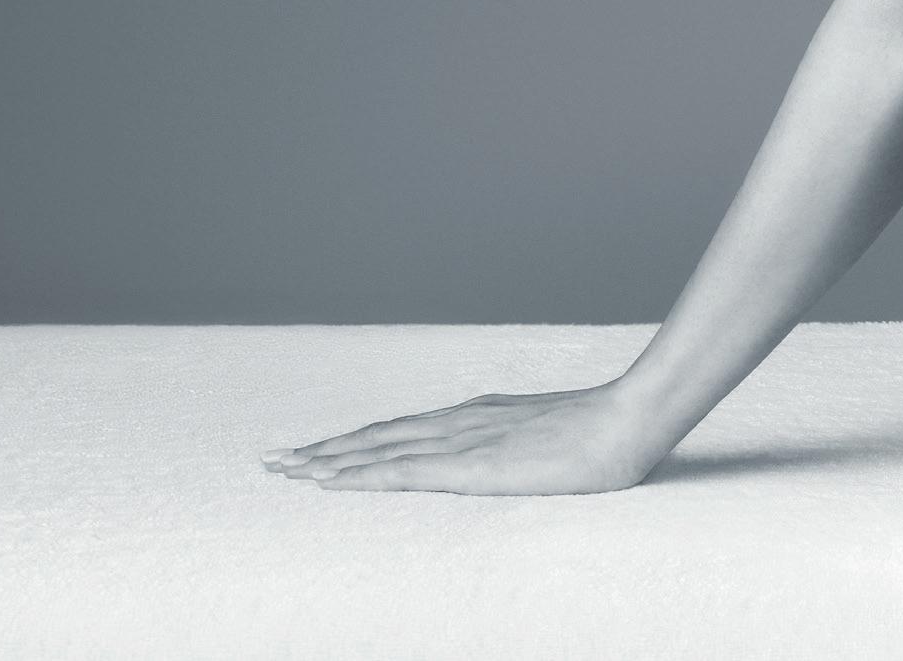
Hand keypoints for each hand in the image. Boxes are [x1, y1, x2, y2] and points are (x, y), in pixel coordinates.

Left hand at [263, 378, 667, 494]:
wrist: (631, 419)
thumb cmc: (604, 434)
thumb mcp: (549, 440)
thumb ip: (520, 447)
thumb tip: (503, 463)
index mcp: (476, 419)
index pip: (401, 433)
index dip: (354, 443)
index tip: (312, 453)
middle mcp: (460, 423)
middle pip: (377, 437)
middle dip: (323, 450)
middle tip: (272, 460)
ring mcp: (464, 441)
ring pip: (379, 449)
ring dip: (328, 459)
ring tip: (285, 467)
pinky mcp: (472, 465)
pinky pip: (404, 471)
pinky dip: (361, 474)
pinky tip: (332, 482)